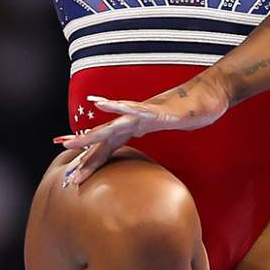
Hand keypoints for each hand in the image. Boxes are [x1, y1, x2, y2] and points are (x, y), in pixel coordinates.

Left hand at [54, 70, 229, 186]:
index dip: (90, 159)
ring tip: (72, 140)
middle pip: (105, 136)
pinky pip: (137, 110)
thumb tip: (145, 154)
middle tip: (59, 151)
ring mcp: (146, 112)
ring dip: (92, 132)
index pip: (109, 146)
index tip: (72, 175)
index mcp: (137, 127)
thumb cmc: (190, 112)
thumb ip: (153, 134)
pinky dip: (120, 109)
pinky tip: (105, 107)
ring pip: (114, 124)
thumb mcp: (168, 129)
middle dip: (82, 147)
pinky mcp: (159, 110)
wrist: (210, 95)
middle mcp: (136, 118)